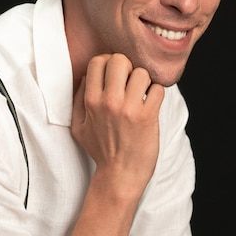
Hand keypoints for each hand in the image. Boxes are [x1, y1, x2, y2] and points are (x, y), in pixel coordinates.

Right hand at [71, 53, 164, 194]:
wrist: (120, 175)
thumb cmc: (100, 150)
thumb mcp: (78, 127)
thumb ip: (78, 99)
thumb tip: (85, 76)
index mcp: (91, 101)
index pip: (98, 61)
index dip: (108, 62)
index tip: (115, 74)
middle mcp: (109, 102)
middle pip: (120, 60)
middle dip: (127, 67)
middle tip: (130, 81)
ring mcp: (129, 109)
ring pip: (141, 73)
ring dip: (144, 82)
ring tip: (142, 94)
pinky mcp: (148, 117)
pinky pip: (158, 89)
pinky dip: (157, 94)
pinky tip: (151, 103)